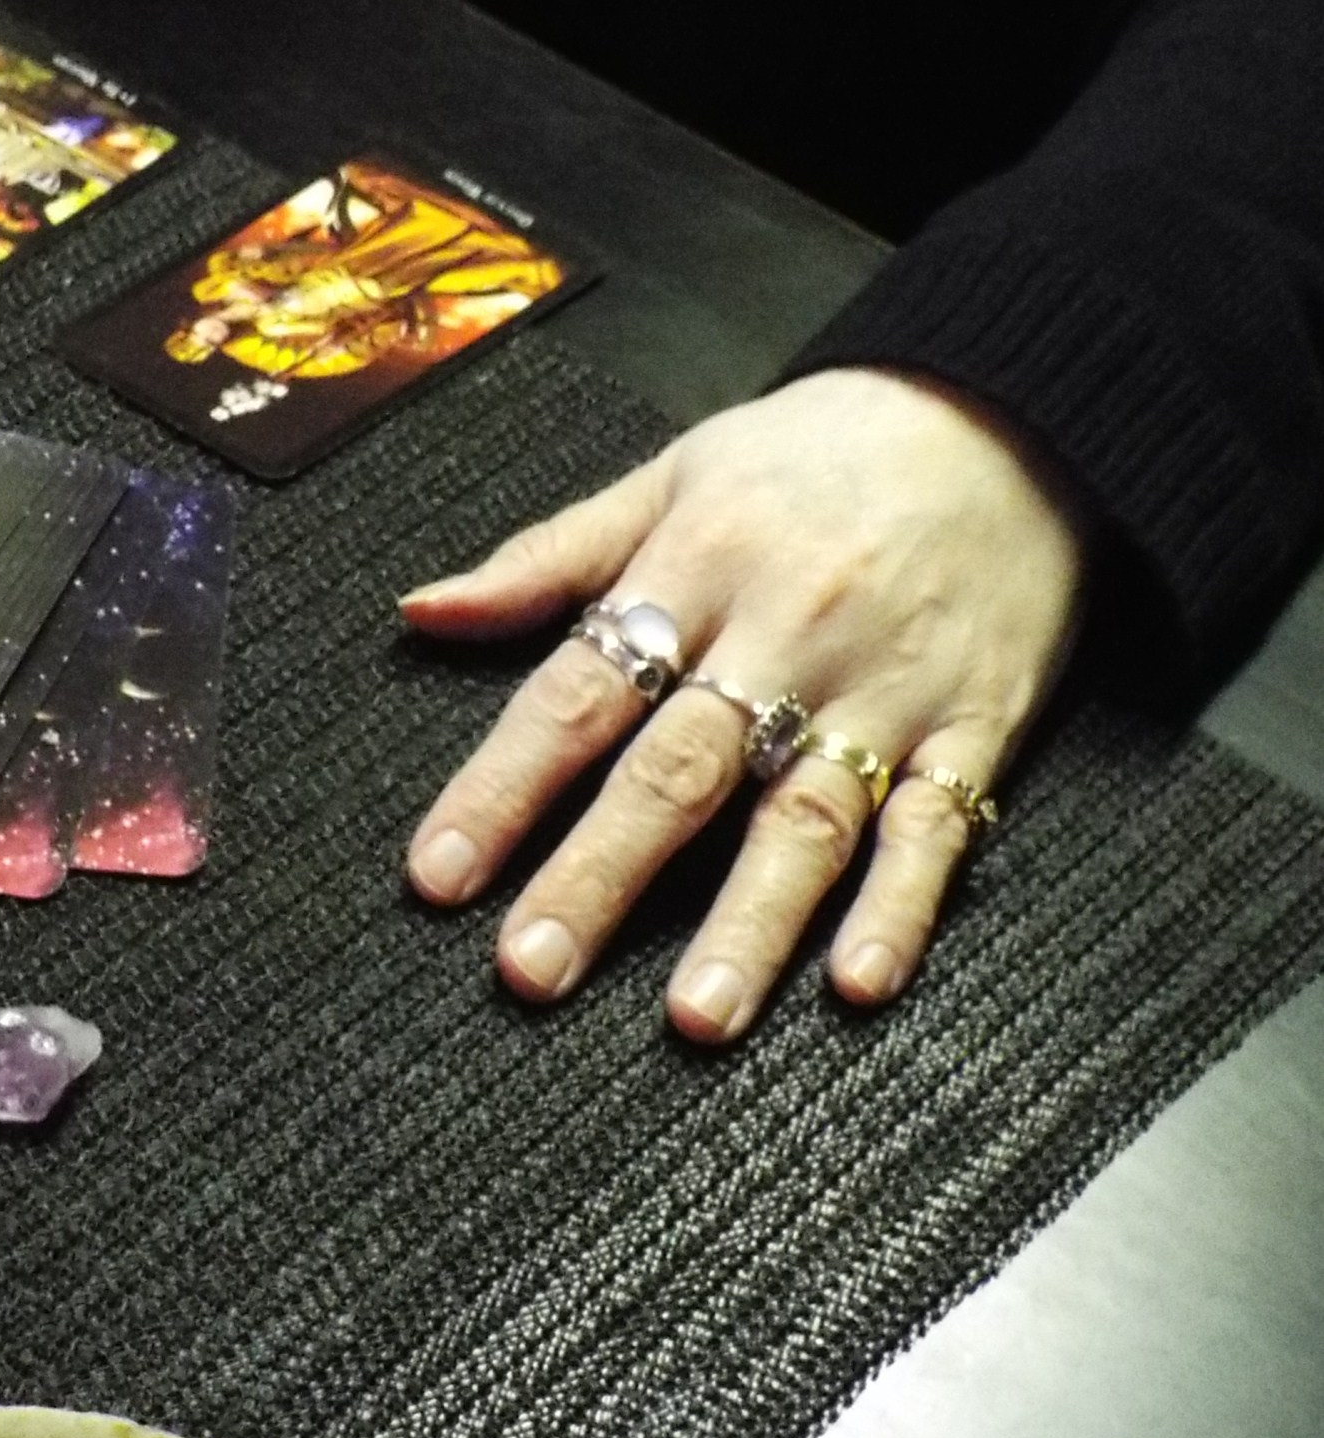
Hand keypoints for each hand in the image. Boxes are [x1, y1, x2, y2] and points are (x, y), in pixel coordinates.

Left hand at [399, 368, 1084, 1041]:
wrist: (1014, 418)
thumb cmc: (818, 453)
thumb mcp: (673, 473)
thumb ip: (547, 556)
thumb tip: (422, 610)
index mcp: (694, 568)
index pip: (577, 693)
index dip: (503, 787)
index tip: (438, 875)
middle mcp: (785, 637)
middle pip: (678, 773)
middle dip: (598, 876)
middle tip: (531, 970)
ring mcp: (885, 692)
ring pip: (805, 820)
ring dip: (748, 924)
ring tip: (693, 1019)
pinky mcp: (977, 729)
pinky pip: (937, 831)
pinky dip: (901, 909)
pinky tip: (858, 983)